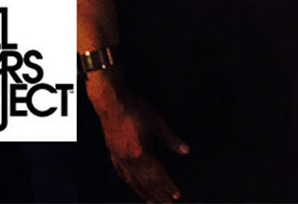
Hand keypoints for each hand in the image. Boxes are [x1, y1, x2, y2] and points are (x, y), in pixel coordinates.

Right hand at [88, 72, 189, 202]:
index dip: (167, 186)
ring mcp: (120, 159)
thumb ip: (171, 139)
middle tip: (167, 203)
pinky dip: (130, 183)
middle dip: (158, 194)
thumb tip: (185, 151)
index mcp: (141, 153)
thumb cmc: (134, 110)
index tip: (175, 195)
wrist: (112, 104)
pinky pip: (122, 175)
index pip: (158, 175)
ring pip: (133, 181)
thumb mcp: (157, 123)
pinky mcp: (113, 155)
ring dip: (144, 193)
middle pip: (146, 182)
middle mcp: (130, 160)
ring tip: (152, 202)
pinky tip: (133, 186)